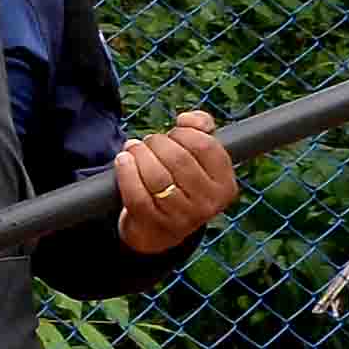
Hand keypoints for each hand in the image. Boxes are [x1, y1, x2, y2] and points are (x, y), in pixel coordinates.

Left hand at [113, 108, 235, 254]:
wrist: (159, 229)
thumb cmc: (181, 183)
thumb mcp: (199, 161)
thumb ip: (200, 130)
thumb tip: (187, 119)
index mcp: (225, 185)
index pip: (205, 146)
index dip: (184, 132)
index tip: (172, 133)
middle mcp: (208, 203)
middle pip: (178, 159)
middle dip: (157, 143)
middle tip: (148, 141)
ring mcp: (182, 216)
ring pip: (157, 176)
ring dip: (140, 154)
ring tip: (133, 147)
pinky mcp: (154, 223)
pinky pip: (137, 194)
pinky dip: (126, 172)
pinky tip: (122, 160)